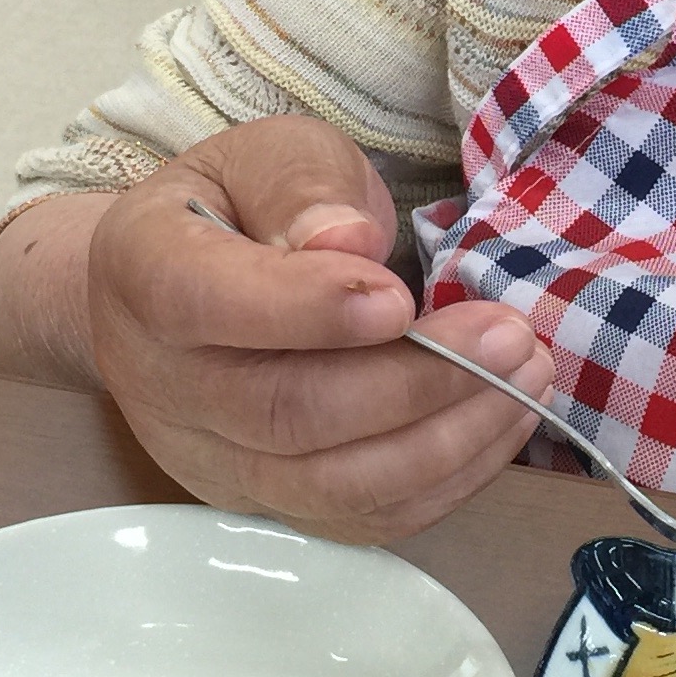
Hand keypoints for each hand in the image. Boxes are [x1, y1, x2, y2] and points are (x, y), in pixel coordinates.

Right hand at [83, 118, 551, 544]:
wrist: (168, 292)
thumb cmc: (233, 208)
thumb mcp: (266, 157)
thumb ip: (301, 187)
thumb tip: (348, 241)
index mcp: (150, 273)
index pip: (207, 305)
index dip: (308, 310)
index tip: (399, 296)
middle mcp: (166, 385)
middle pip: (286, 413)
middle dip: (416, 382)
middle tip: (510, 337)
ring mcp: (211, 460)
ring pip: (330, 484)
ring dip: (447, 439)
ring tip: (525, 377)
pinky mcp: (264, 503)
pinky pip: (358, 519)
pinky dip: (444, 482)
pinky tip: (500, 424)